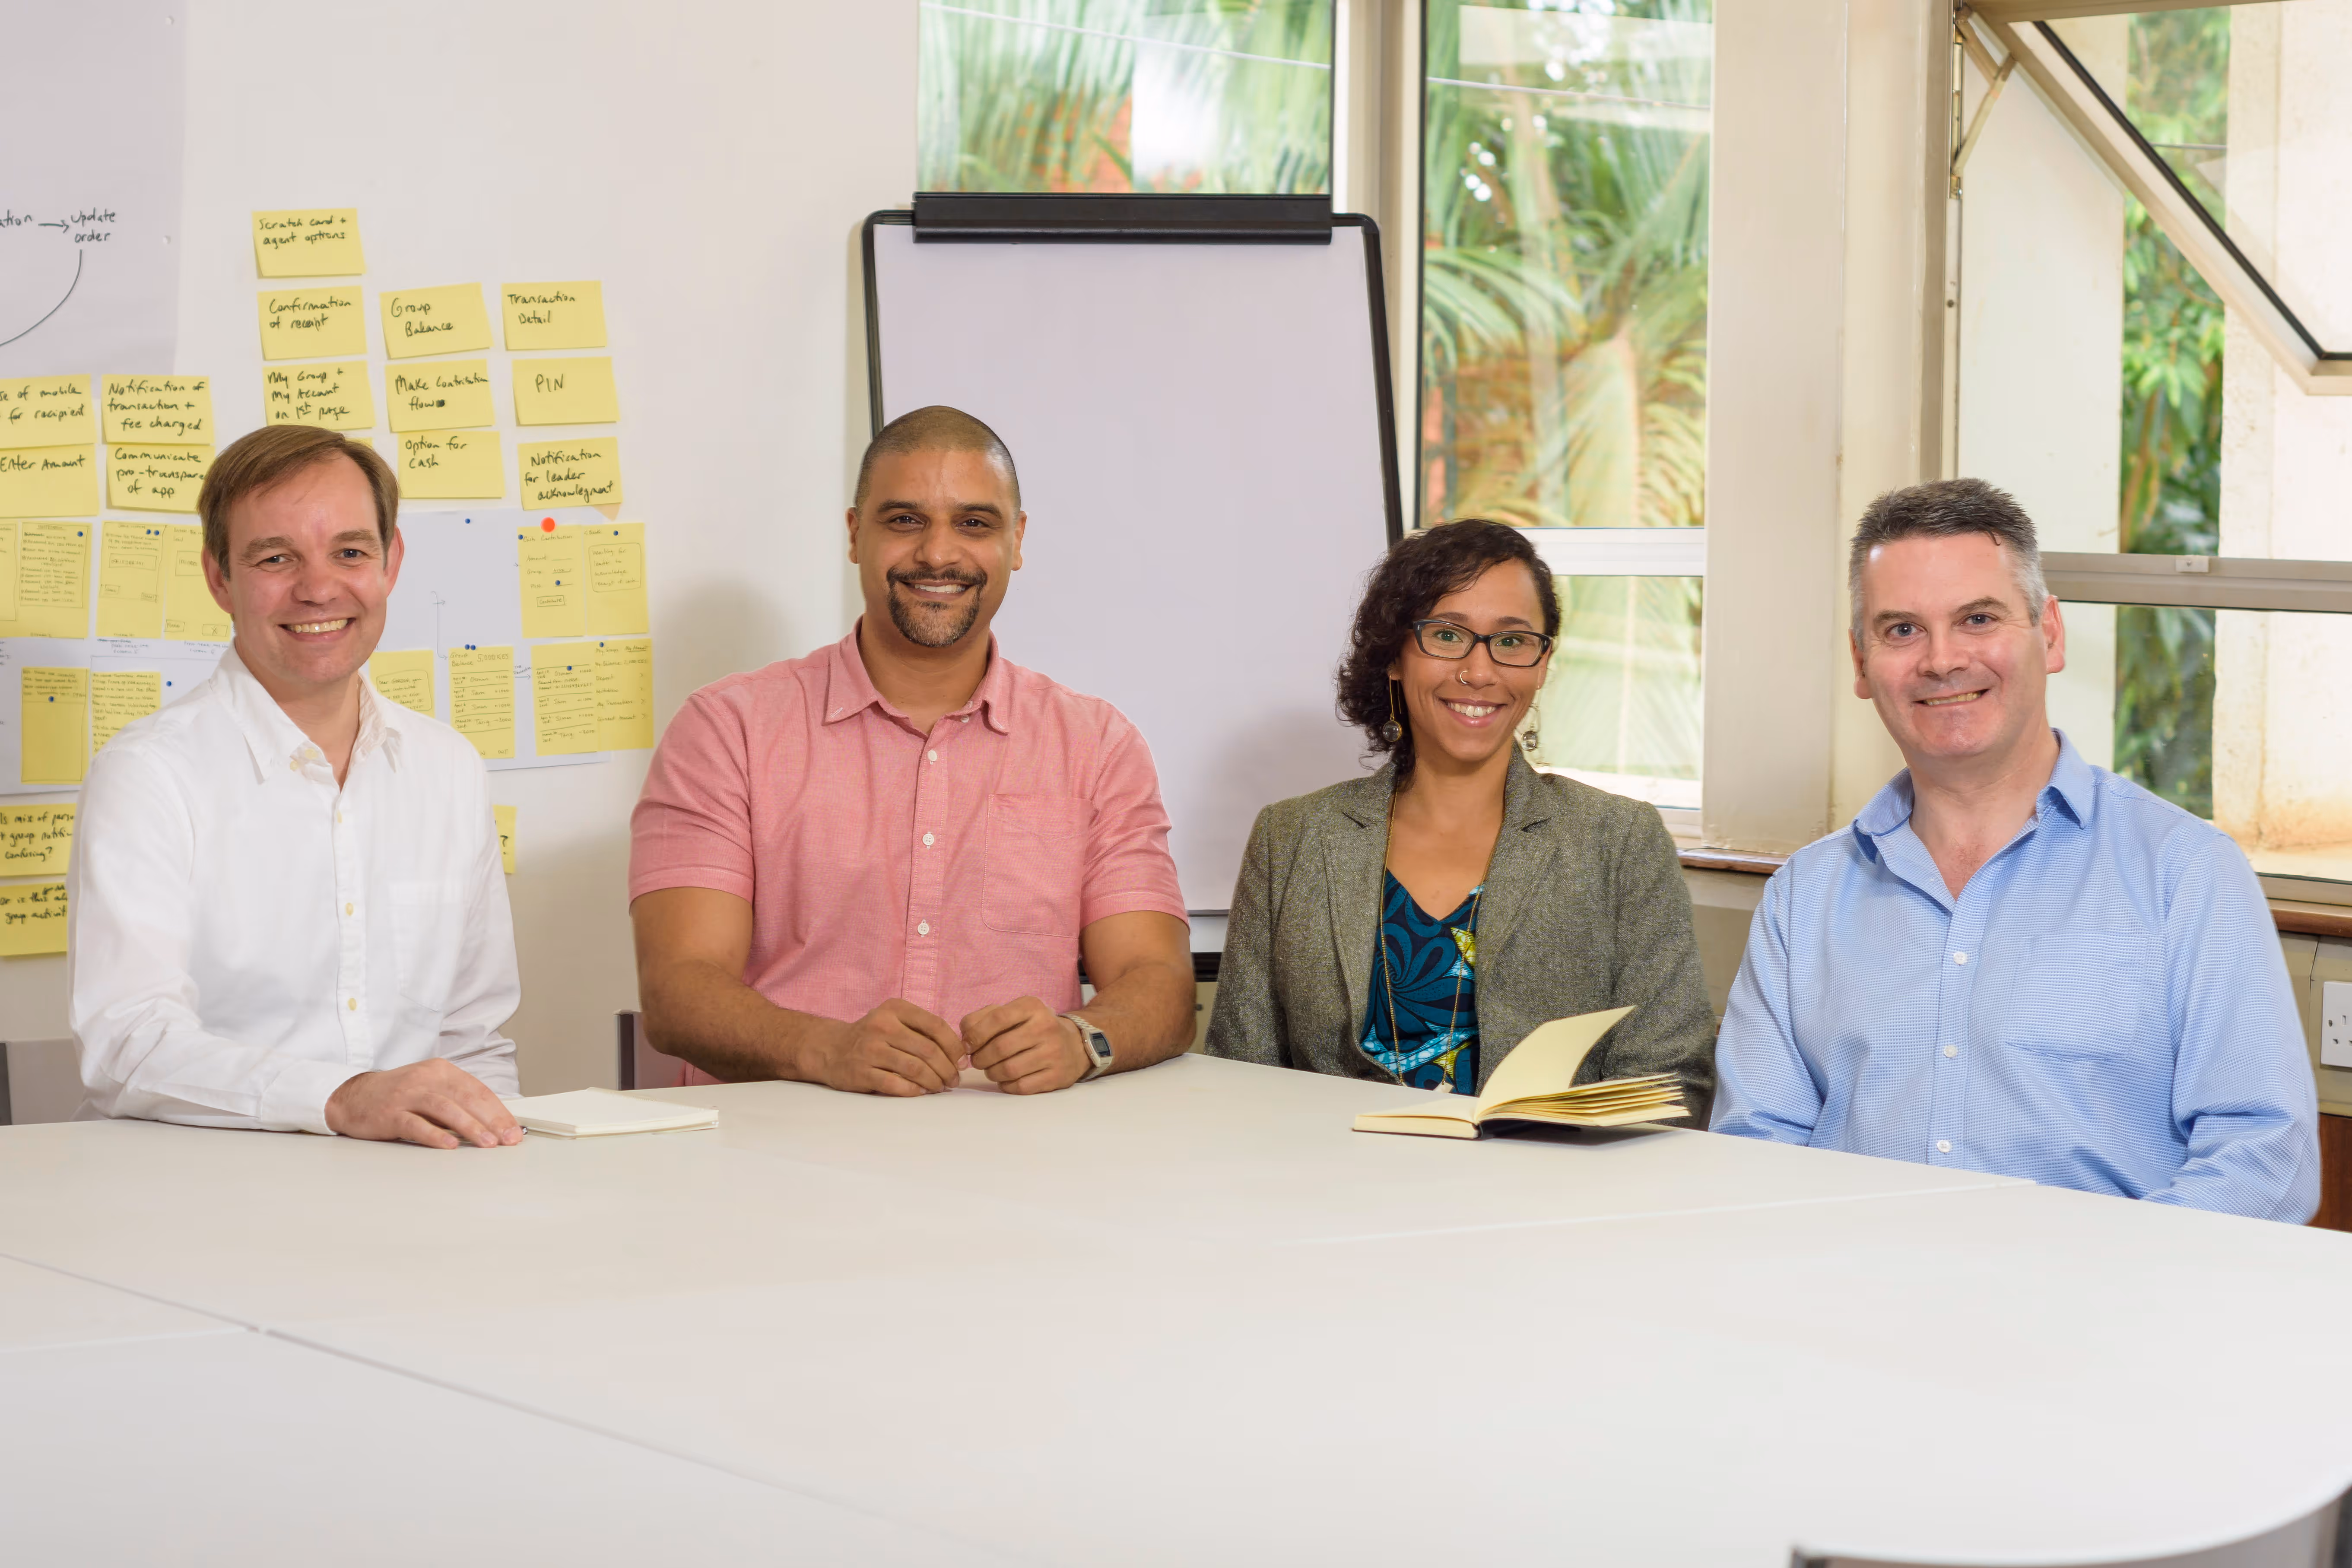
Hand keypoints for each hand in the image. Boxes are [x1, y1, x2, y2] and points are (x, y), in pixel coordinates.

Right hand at [325, 1059, 521, 1148]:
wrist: (352, 1096)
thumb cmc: (398, 1095)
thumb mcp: (431, 1089)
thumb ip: (458, 1101)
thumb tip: (493, 1123)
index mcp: (441, 1070)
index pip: (478, 1091)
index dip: (499, 1111)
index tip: (513, 1130)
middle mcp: (426, 1078)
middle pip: (466, 1098)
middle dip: (491, 1120)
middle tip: (507, 1139)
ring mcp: (407, 1095)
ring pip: (445, 1109)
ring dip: (469, 1127)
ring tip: (487, 1143)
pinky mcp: (390, 1113)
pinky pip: (416, 1124)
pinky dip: (434, 1135)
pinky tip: (450, 1145)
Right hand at [797, 999, 964, 1095]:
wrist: (832, 1049)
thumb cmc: (874, 1037)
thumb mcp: (895, 1021)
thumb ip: (923, 1030)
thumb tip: (960, 1053)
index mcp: (895, 1009)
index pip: (935, 1025)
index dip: (954, 1046)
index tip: (963, 1062)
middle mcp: (882, 1026)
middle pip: (928, 1050)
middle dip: (947, 1068)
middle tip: (954, 1080)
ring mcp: (870, 1049)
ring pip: (915, 1068)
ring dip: (934, 1081)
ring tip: (940, 1087)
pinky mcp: (861, 1072)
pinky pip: (896, 1084)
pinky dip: (914, 1091)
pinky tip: (921, 1092)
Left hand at [961, 997, 1088, 1094]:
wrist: (1074, 1046)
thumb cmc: (1033, 1029)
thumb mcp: (1014, 1013)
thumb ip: (984, 1018)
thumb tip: (964, 1037)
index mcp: (1032, 1007)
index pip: (996, 1018)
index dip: (975, 1035)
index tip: (967, 1046)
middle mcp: (1046, 1027)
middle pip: (999, 1048)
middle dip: (980, 1058)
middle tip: (977, 1061)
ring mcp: (1053, 1053)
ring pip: (1008, 1070)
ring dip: (991, 1073)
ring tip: (991, 1069)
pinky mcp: (1056, 1076)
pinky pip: (1020, 1086)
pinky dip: (1005, 1085)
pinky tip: (1006, 1079)